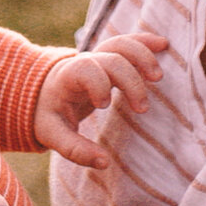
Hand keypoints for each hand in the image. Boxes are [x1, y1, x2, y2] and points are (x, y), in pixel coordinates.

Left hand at [32, 32, 166, 167]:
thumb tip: (104, 163)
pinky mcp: (110, 56)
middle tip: (142, 109)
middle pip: (112, 58)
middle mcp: (85, 61)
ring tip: (158, 77)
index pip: (86, 68)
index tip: (103, 106)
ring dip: (142, 56)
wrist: (42, 92)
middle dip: (130, 80)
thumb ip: (75, 149)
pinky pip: (128, 42)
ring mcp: (99, 56)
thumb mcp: (53, 134)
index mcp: (68, 77)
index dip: (98, 83)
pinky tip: (163, 45)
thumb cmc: (49, 113)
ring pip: (122, 44)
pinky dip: (145, 42)